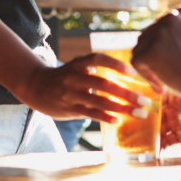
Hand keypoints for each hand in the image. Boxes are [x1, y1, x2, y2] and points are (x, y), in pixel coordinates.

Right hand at [16, 53, 156, 122]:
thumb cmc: (63, 77)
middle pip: (104, 84)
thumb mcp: (77, 67)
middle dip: (127, 93)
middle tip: (145, 100)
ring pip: (100, 101)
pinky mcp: (69, 108)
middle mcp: (75, 77)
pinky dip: (105, 117)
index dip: (116, 64)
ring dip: (122, 108)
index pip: (98, 59)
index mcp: (78, 64)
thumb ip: (96, 70)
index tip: (134, 73)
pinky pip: (90, 113)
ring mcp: (71, 94)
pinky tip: (118, 121)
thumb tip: (124, 76)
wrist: (35, 86)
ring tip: (139, 113)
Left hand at [131, 5, 180, 94]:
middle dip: (153, 55)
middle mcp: (170, 18)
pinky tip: (161, 87)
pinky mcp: (150, 50)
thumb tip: (167, 34)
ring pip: (140, 48)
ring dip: (148, 65)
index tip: (174, 62)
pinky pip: (136, 62)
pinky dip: (145, 75)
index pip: (160, 27)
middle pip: (148, 36)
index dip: (163, 47)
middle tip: (167, 73)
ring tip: (163, 81)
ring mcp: (159, 33)